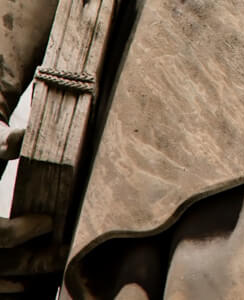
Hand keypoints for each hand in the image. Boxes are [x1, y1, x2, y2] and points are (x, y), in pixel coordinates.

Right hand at [0, 123, 52, 292]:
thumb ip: (6, 143)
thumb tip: (26, 135)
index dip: (25, 230)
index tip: (50, 221)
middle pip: (0, 264)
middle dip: (34, 260)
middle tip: (63, 252)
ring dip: (23, 279)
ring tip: (53, 269)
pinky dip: (8, 288)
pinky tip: (28, 284)